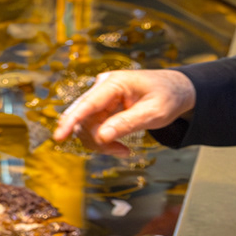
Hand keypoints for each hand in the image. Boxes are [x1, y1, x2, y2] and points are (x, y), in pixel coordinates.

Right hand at [51, 69, 194, 155]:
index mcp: (115, 83)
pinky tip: (119, 146)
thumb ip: (128, 123)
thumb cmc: (169, 96)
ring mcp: (99, 97)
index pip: (87, 104)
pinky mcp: (100, 107)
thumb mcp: (155, 112)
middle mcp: (102, 87)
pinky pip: (92, 127)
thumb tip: (102, 136)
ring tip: (123, 150)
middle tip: (121, 152)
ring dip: (100, 143)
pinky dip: (104, 140)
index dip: (71, 121)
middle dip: (96, 139)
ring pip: (85, 126)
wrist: (176, 90)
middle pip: (84, 118)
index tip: (59, 137)